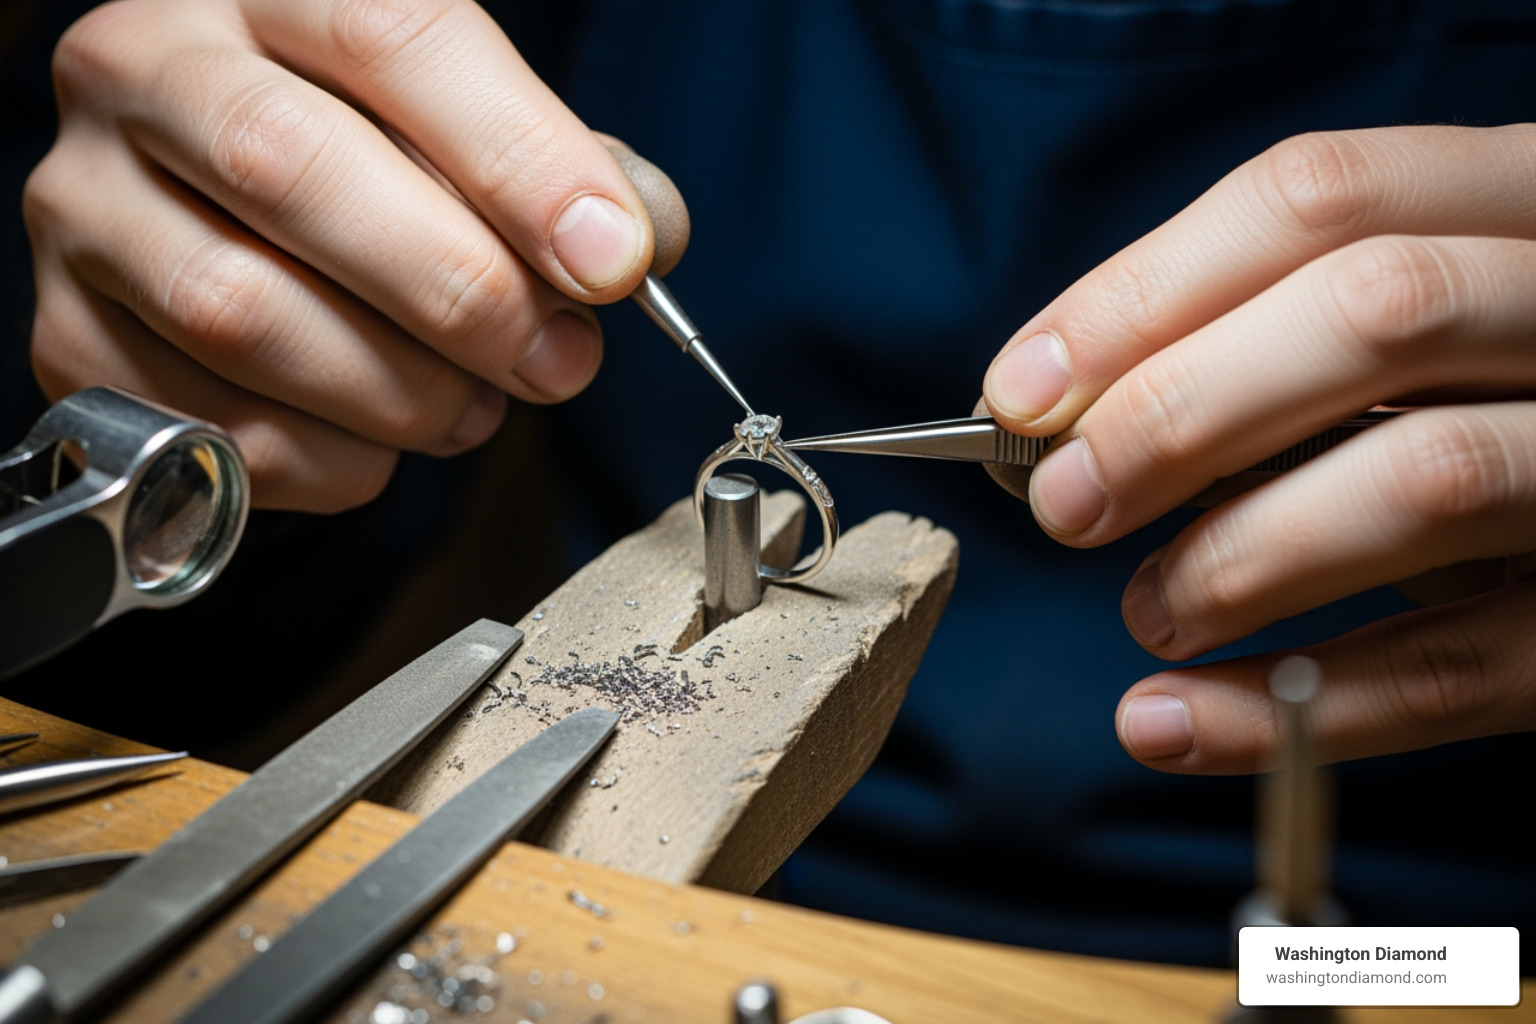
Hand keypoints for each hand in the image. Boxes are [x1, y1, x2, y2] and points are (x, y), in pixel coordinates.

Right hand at [25, 0, 658, 509]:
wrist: (220, 206)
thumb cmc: (372, 161)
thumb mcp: (469, 128)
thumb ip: (561, 170)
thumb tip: (636, 247)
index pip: (393, 38)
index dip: (519, 161)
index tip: (612, 262)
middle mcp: (145, 72)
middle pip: (296, 171)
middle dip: (460, 292)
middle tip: (557, 360)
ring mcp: (85, 205)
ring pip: (242, 311)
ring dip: (400, 390)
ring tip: (475, 406)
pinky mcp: (67, 335)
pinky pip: (210, 424)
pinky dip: (330, 459)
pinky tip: (382, 439)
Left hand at [981, 124, 1535, 773]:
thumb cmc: (1487, 400)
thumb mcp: (1410, 333)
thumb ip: (1266, 341)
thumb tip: (1054, 411)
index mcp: (1522, 203)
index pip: (1317, 198)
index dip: (1143, 295)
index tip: (1019, 391)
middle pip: (1374, 311)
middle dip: (1178, 411)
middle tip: (1063, 504)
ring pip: (1427, 480)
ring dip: (1239, 556)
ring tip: (1147, 610)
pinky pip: (1460, 668)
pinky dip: (1291, 707)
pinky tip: (1171, 721)